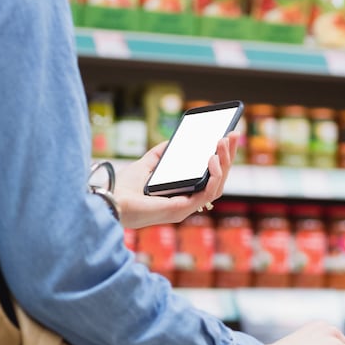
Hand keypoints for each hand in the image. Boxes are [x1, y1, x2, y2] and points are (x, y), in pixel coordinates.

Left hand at [114, 137, 235, 229]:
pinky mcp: (182, 209)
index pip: (208, 179)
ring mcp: (186, 207)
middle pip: (217, 180)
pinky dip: (215, 175)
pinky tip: (213, 158)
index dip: (221, 160)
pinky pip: (208, 193)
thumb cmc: (124, 187)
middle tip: (233, 135)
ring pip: (217, 186)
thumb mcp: (146, 164)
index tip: (227, 139)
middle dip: (228, 157)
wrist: (111, 198)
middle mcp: (186, 202)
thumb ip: (161, 154)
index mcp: (180, 194)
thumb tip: (174, 141)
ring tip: (224, 143)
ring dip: (225, 163)